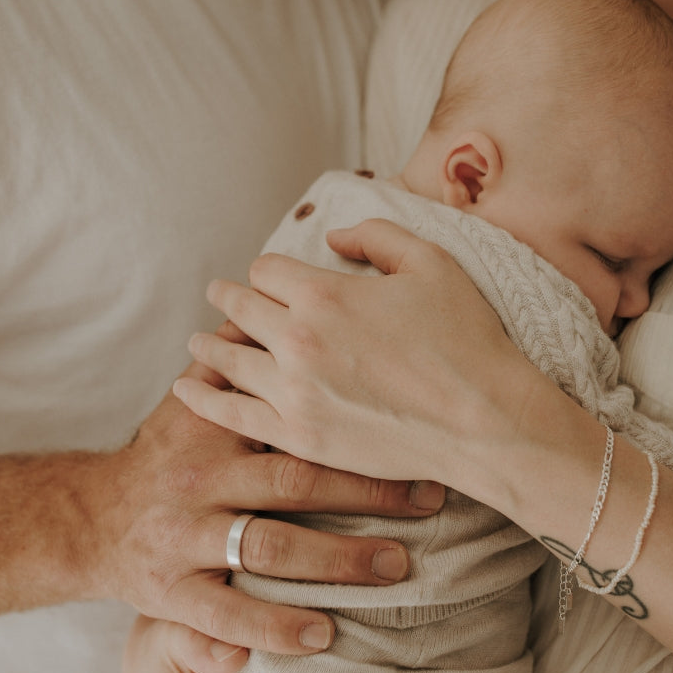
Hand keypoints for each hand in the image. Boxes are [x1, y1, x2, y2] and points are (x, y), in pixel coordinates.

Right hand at [85, 317, 443, 651]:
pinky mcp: (171, 594)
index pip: (294, 417)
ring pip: (266, 547)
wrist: (93, 519)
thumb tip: (275, 303)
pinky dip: (272, 629)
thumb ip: (235, 358)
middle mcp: (202, 479)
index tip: (414, 435)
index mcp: (216, 428)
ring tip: (395, 568)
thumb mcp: (192, 401)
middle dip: (365, 490)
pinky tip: (320, 637)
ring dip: (335, 560)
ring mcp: (186, 538)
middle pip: (292, 482)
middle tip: (430, 499)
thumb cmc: (167, 455)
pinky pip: (224, 615)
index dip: (355, 424)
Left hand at [174, 219, 521, 490]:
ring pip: (227, 360)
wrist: (485, 421)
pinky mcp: (298, 436)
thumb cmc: (465, 338)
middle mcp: (298, 339)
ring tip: (197, 343)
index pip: (266, 270)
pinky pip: (231, 413)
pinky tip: (187, 389)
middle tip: (218, 297)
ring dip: (209, 346)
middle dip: (228, 299)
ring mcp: (293, 392)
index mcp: (325, 292)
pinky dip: (203, 398)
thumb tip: (331, 236)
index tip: (267, 277)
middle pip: (239, 310)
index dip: (267, 271)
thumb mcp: (430, 262)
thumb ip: (376, 236)